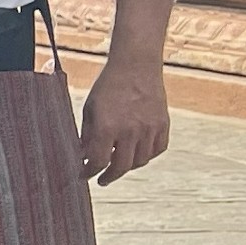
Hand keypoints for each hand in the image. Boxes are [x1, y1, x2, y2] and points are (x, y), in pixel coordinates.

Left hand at [82, 60, 170, 183]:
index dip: (90, 172)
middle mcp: (130, 131)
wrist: (136, 65)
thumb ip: (87, 134)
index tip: (84, 175)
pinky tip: (137, 154)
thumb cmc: (108, 86)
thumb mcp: (90, 109)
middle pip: (121, 167)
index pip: (99, 161)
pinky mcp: (163, 124)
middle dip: (109, 176)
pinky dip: (147, 155)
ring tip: (118, 165)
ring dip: (128, 166)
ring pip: (141, 161)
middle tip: (102, 179)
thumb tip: (83, 155)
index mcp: (108, 127)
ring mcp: (150, 128)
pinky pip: (157, 149)